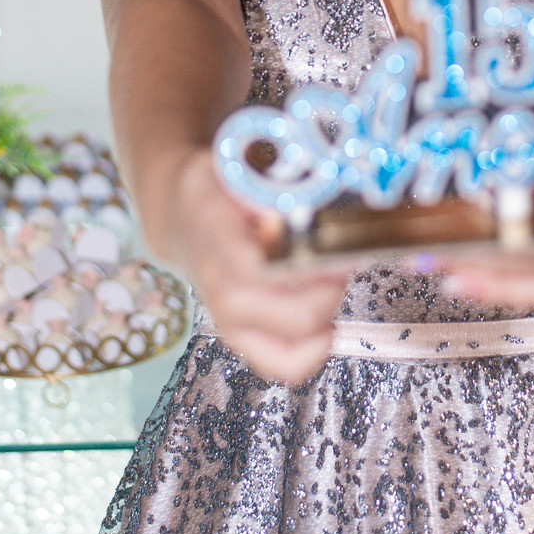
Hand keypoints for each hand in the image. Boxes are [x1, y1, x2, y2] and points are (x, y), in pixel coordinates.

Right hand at [157, 149, 350, 383]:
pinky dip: (313, 350)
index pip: (258, 268)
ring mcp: (227, 319)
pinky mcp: (240, 339)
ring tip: (334, 283)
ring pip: (290, 352)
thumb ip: (269, 185)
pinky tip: (327, 321)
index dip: (309, 267)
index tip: (341, 250)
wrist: (185, 219)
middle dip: (331, 292)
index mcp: (214, 232)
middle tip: (348, 261)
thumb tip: (315, 202)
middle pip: (290, 317)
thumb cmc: (221, 190)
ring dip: (326, 319)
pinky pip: (283, 365)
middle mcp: (218, 286)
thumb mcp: (237, 168)